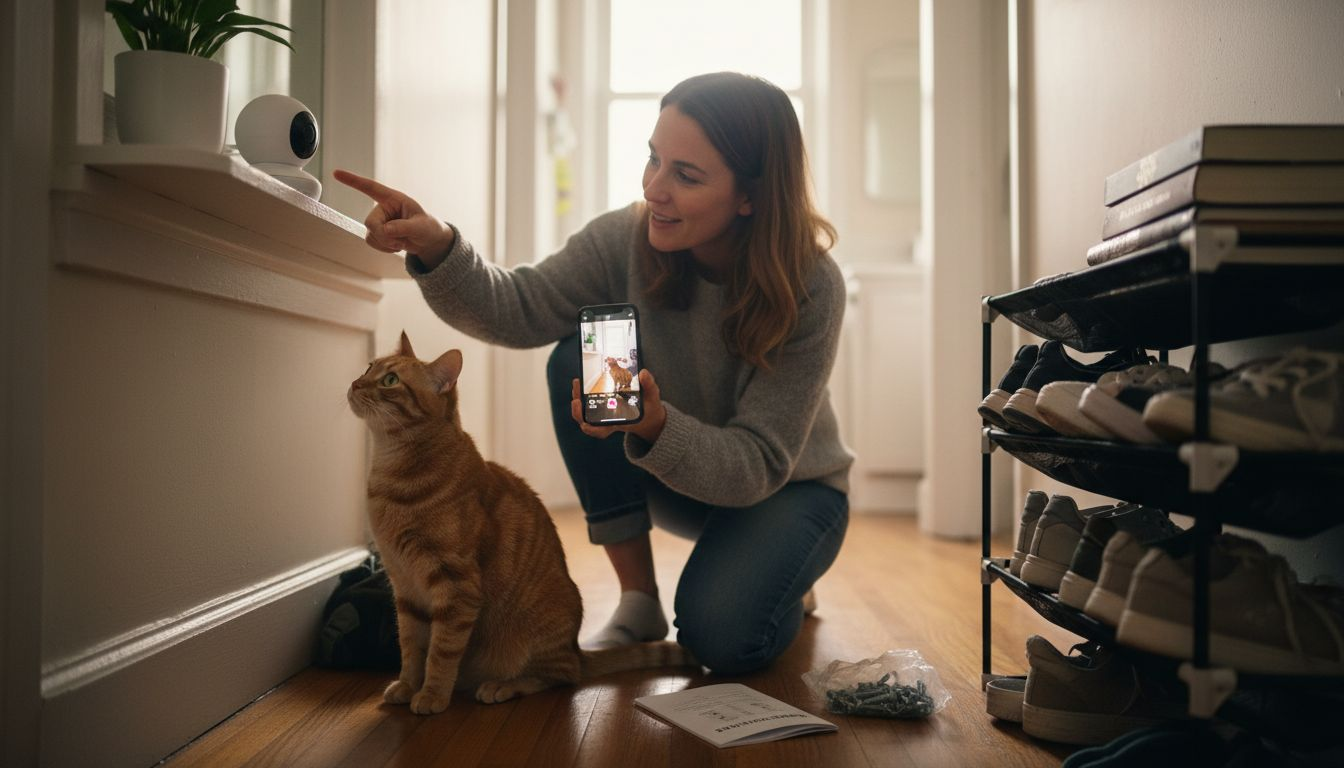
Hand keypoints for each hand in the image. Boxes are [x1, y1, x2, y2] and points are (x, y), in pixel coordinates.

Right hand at [333, 169, 455, 266]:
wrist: (428, 240)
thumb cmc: (427, 227)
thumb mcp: (421, 226)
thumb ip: (404, 227)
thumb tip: (385, 231)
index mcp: (393, 199)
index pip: (370, 187)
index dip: (353, 180)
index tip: (335, 172)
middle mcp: (383, 208)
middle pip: (370, 222)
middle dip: (383, 236)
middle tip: (399, 242)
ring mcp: (379, 221)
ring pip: (370, 235)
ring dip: (385, 244)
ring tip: (401, 242)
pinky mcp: (377, 232)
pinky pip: (371, 242)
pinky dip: (384, 248)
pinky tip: (396, 245)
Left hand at [571, 369, 666, 442]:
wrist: (649, 416)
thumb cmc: (649, 410)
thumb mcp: (653, 399)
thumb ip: (650, 386)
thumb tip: (643, 373)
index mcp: (618, 423)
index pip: (602, 431)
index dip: (592, 430)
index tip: (585, 425)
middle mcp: (608, 420)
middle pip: (587, 421)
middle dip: (579, 412)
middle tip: (576, 400)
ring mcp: (604, 413)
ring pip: (585, 411)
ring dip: (578, 400)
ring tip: (577, 384)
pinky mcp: (603, 405)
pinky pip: (589, 403)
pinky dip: (583, 395)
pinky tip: (582, 383)